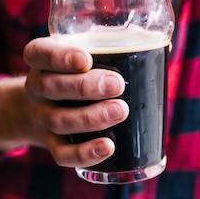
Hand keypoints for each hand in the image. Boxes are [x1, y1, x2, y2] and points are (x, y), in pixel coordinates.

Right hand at [0, 37, 128, 167]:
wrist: (45, 106)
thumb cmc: (79, 72)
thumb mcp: (87, 53)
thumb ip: (116, 45)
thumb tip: (162, 44)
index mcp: (42, 59)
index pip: (40, 53)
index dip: (59, 57)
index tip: (86, 58)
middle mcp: (37, 87)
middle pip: (51, 87)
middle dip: (85, 86)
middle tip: (117, 85)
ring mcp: (43, 118)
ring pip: (59, 121)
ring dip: (90, 118)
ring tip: (121, 111)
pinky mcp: (52, 145)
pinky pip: (63, 154)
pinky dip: (85, 153)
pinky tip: (108, 147)